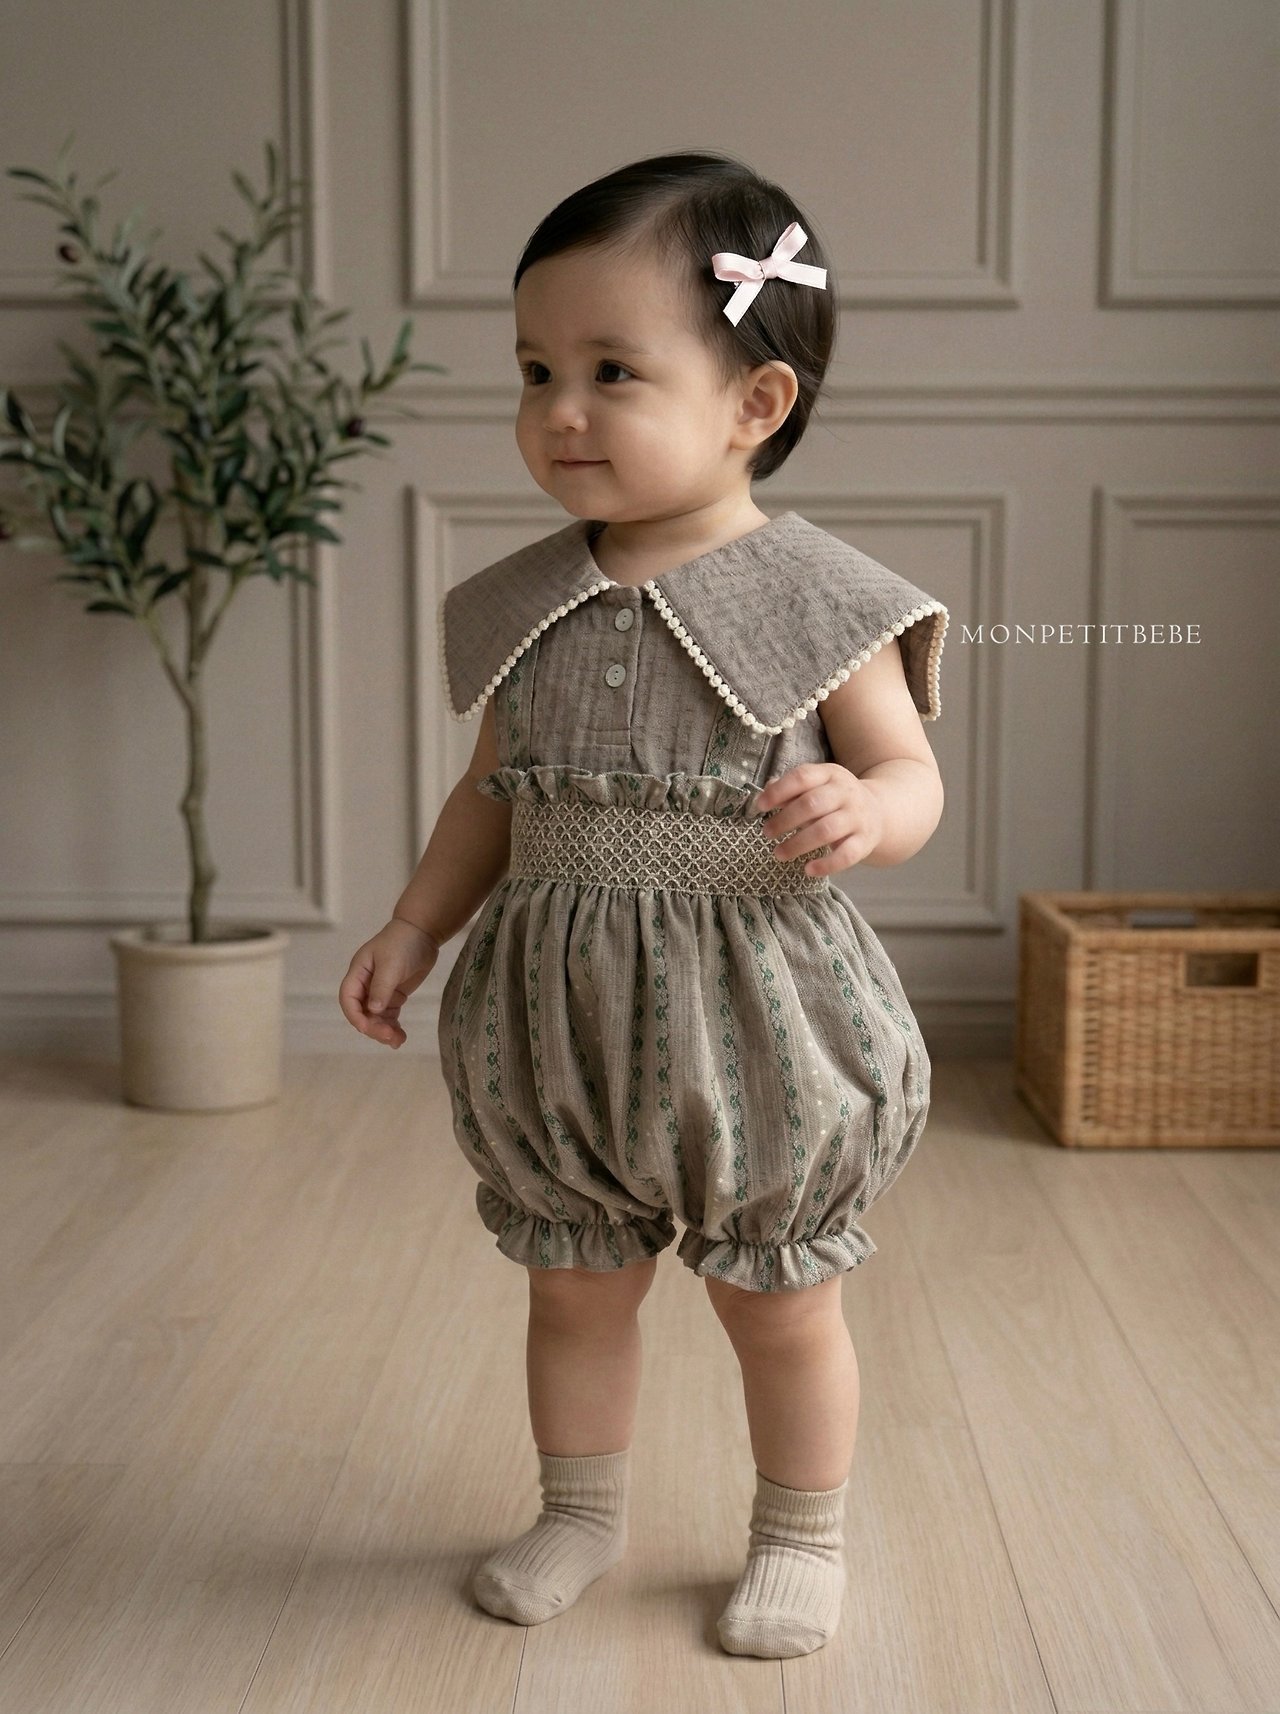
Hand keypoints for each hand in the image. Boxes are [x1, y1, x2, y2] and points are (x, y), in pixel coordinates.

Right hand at [338, 916, 439, 1048]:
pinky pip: (388, 1016)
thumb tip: (373, 1011)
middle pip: (362, 1012)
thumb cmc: (403, 943)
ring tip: (398, 1041)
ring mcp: (379, 991)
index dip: (355, 1016)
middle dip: (373, 1027)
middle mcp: (365, 985)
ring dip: (383, 1031)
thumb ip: (382, 987)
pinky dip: (393, 1027)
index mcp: (358, 974)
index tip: (368, 1028)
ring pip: (375, 1018)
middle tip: (390, 1037)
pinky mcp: (393, 996)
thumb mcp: (391, 964)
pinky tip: (401, 1037)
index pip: (348, 999)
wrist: (423, 932)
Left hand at [747, 763, 884, 876]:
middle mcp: (846, 793)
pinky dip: (827, 865)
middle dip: (785, 820)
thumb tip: (763, 796)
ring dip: (798, 844)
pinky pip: (847, 854)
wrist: (880, 811)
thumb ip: (790, 790)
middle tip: (767, 833)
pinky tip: (808, 870)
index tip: (760, 806)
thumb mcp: (816, 786)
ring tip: (779, 853)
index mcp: (830, 774)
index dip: (779, 791)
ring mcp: (857, 817)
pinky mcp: (865, 841)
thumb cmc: (835, 800)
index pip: (802, 777)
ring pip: (826, 830)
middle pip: (812, 804)